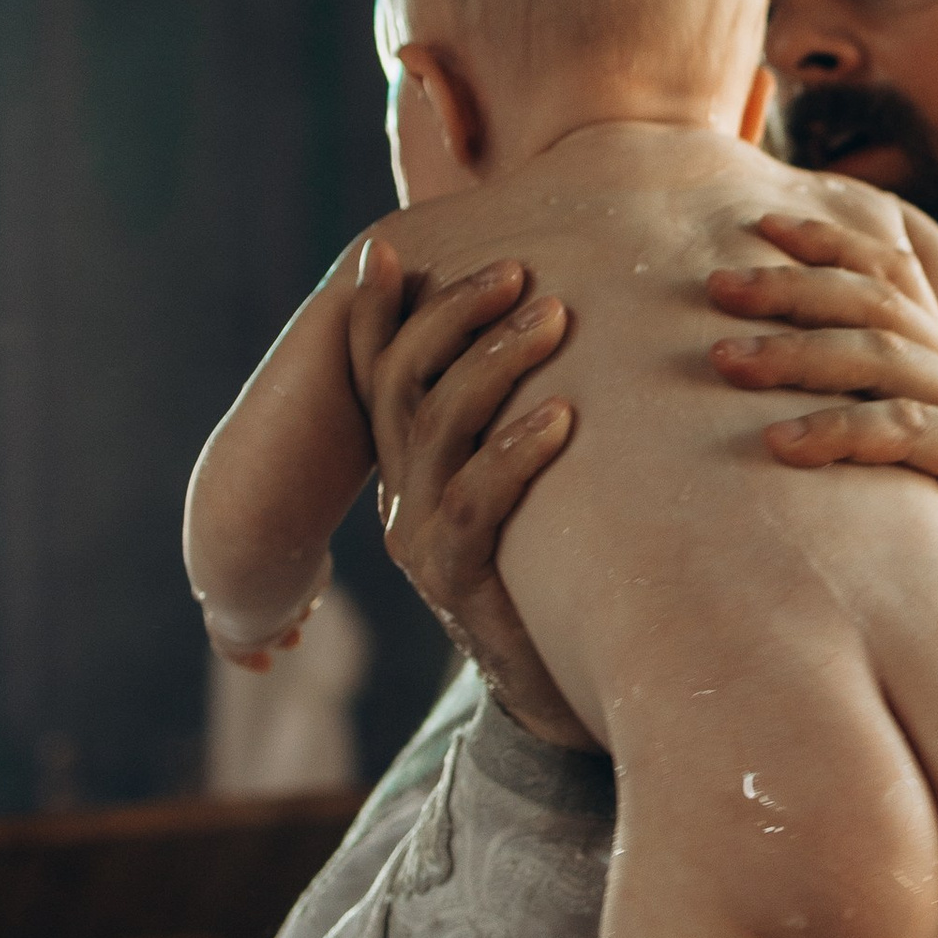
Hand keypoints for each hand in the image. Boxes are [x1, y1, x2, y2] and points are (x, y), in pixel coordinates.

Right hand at [347, 235, 594, 748]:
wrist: (565, 686)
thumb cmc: (560, 569)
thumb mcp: (526, 488)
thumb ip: (515, 422)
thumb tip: (554, 325)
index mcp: (409, 466)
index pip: (376, 373)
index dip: (372, 313)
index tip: (384, 251)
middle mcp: (401, 495)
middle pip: (404, 382)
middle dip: (454, 316)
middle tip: (518, 271)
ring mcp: (420, 540)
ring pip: (438, 428)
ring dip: (497, 362)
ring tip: (554, 318)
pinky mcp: (457, 582)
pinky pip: (476, 502)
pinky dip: (517, 450)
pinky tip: (562, 417)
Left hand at [707, 213, 937, 668]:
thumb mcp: (901, 464)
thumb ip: (862, 417)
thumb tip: (771, 403)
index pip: (893, 275)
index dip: (830, 243)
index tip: (758, 227)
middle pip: (878, 303)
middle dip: (793, 287)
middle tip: (716, 287)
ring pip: (884, 357)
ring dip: (797, 354)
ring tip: (725, 362)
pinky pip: (904, 431)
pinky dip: (837, 431)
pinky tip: (777, 445)